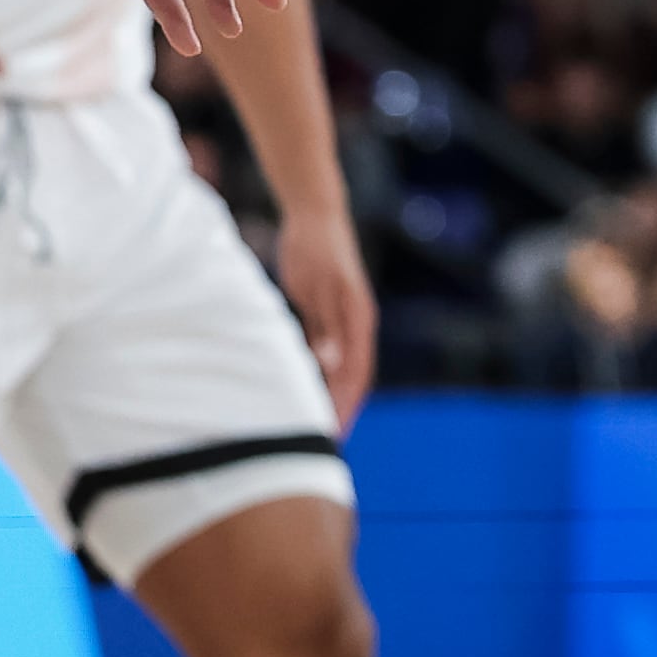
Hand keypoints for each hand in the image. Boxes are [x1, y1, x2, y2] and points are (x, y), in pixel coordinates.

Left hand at [276, 203, 377, 425]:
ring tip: (306, 424)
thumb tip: (332, 365)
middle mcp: (354, 325)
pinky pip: (324, 353)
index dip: (345, 407)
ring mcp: (341, 320)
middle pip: (350, 377)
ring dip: (326, 394)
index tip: (331, 435)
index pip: (356, 376)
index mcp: (358, 321)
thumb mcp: (318, 287)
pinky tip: (298, 388)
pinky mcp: (326, 314)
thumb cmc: (315, 249)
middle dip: (338, 409)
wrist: (313, 214)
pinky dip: (315, 374)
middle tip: (318, 442)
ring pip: (337, 368)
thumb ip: (327, 325)